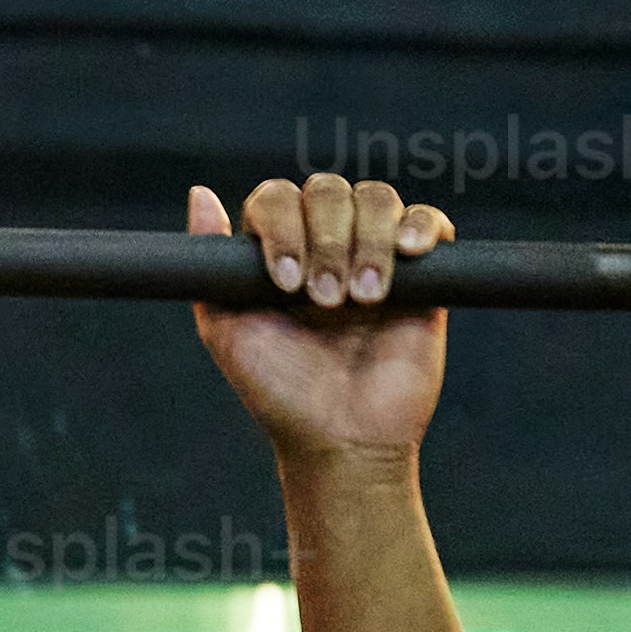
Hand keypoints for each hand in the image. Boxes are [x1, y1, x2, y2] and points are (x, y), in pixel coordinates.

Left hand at [187, 171, 449, 459]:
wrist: (342, 440)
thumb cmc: (280, 392)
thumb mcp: (227, 329)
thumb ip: (208, 262)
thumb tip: (201, 193)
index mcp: (281, 249)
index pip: (278, 198)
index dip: (282, 227)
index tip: (285, 283)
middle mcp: (327, 244)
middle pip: (328, 191)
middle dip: (325, 241)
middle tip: (326, 302)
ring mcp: (376, 256)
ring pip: (377, 199)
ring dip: (367, 241)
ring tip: (363, 299)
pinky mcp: (424, 276)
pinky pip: (429, 222)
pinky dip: (420, 226)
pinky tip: (409, 253)